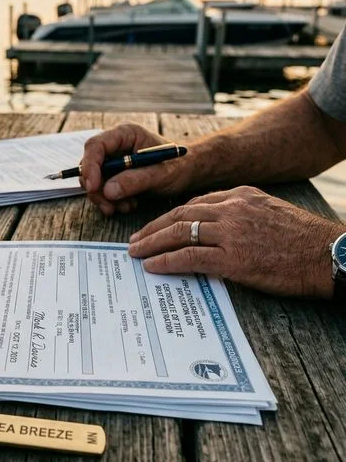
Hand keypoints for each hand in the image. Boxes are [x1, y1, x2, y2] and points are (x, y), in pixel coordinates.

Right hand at [81, 123, 192, 214]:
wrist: (186, 174)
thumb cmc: (178, 167)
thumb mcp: (160, 174)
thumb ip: (135, 180)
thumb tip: (108, 190)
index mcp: (125, 134)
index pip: (95, 146)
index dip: (90, 166)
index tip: (93, 188)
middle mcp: (115, 146)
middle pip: (90, 166)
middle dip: (97, 189)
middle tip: (110, 207)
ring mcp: (112, 161)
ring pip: (93, 181)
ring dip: (105, 198)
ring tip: (127, 206)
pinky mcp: (113, 175)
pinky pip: (102, 190)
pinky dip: (111, 201)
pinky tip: (129, 204)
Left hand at [128, 186, 342, 297]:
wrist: (327, 255)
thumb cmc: (301, 238)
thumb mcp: (268, 210)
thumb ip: (239, 211)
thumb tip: (212, 224)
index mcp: (239, 195)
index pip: (194, 203)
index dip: (169, 216)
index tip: (156, 226)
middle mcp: (231, 209)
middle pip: (180, 214)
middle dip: (152, 227)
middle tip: (134, 239)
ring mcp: (230, 233)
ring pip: (179, 233)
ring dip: (152, 243)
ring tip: (136, 252)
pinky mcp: (233, 259)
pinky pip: (188, 257)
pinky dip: (166, 261)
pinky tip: (152, 266)